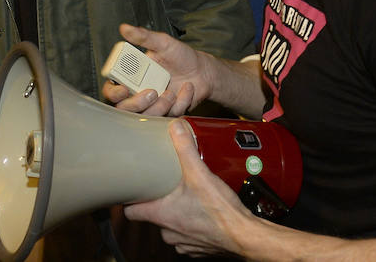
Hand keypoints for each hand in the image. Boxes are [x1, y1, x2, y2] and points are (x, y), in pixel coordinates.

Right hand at [102, 23, 210, 116]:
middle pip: (124, 108)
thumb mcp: (163, 43)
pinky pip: (168, 115)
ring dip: (161, 105)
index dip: (113, 92)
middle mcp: (139, 92)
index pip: (112, 89)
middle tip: (152, 92)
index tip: (124, 89)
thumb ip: (143, 37)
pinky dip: (180, 101)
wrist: (203, 71)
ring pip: (145, 116)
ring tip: (172, 91)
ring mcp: (153, 104)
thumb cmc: (182, 56)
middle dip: (137, 103)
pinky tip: (186, 89)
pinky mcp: (167, 113)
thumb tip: (125, 28)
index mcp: (132, 76)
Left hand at [123, 120, 263, 255]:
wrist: (246, 236)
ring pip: (171, 226)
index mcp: (161, 215)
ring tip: (187, 196)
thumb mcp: (200, 174)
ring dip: (177, 213)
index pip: (130, 212)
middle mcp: (168, 232)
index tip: (133, 189)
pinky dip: (193, 224)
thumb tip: (176, 127)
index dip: (130, 200)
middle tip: (165, 185)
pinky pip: (188, 235)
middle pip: (153, 216)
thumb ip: (186, 149)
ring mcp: (182, 243)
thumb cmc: (221, 211)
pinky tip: (202, 212)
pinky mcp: (197, 248)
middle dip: (159, 202)